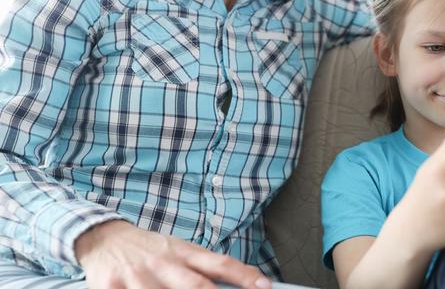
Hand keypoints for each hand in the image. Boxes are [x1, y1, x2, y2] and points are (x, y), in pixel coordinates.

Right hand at [75, 220, 270, 288]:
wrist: (103, 238)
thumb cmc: (149, 250)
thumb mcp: (177, 251)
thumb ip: (202, 268)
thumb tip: (238, 283)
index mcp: (183, 252)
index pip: (220, 264)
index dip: (244, 275)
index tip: (264, 286)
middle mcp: (163, 263)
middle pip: (194, 285)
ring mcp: (137, 275)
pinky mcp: (110, 287)